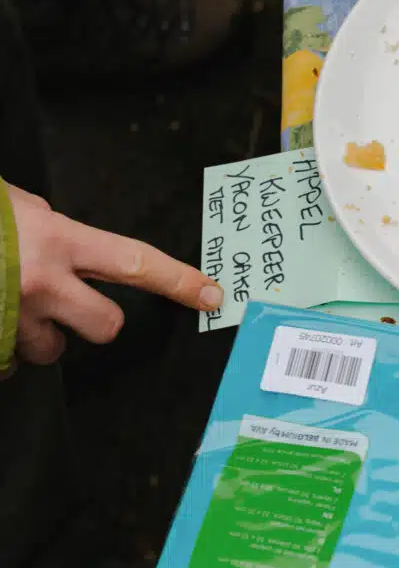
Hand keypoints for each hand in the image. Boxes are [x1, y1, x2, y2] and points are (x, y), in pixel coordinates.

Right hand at [7, 182, 223, 364]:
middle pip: (107, 325)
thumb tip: (77, 244)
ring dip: (42, 336)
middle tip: (69, 304)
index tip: (210, 295)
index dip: (178, 281)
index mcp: (58, 239)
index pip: (136, 262)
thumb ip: (57, 228)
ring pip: (53, 350)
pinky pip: (10, 362)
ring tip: (15, 307)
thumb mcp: (17, 205)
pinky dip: (4, 347)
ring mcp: (14, 317)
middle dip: (98, 321)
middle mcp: (42, 281)